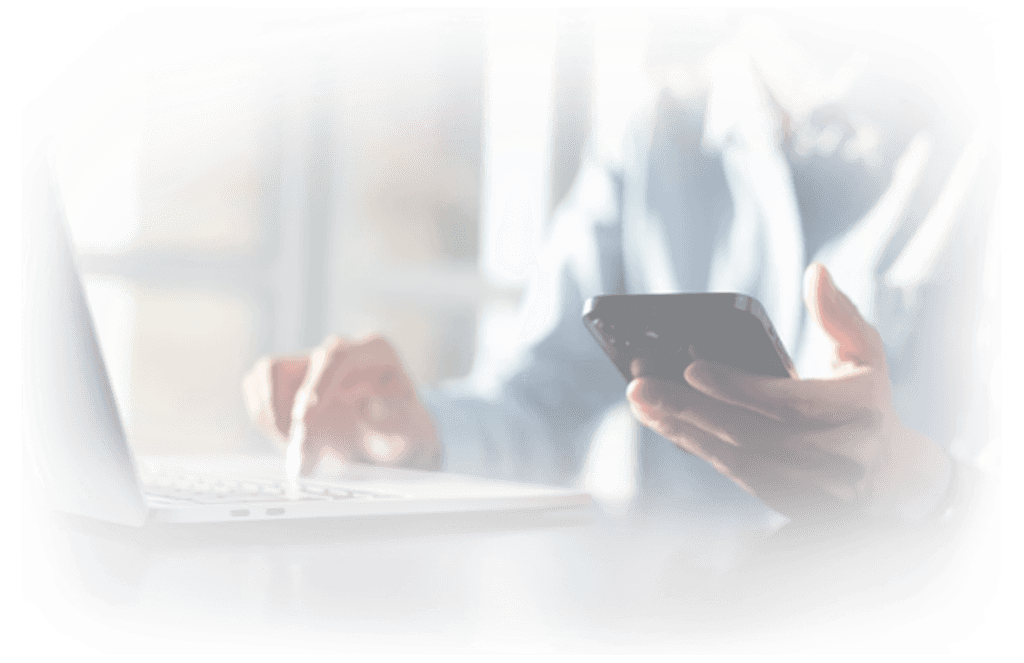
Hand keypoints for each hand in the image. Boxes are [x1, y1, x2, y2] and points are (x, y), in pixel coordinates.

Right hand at [243, 335, 441, 474]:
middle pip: (292, 362)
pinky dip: (266, 418)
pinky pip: (259, 391)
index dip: (316, 384)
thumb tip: (369, 409)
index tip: (306, 418)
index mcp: (373, 350)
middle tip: (298, 448)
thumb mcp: (414, 430)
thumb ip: (396, 420)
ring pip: (267, 374)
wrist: (398, 436)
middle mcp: (339, 351)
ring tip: (296, 448)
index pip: (336, 354)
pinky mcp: (291, 381)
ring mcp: (312, 364)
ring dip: (270, 414)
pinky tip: (291, 442)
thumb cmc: (408, 430)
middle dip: (286, 409)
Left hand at [627, 263, 950, 528]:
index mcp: (847, 412)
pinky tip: (661, 423)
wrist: (885, 482)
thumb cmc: (867, 403)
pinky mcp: (775, 494)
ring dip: (677, 427)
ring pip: (727, 454)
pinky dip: (691, 445)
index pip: (784, 402)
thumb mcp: (865, 355)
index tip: (693, 368)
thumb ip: (838, 314)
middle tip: (641, 385)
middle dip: (686, 408)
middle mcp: (823, 452)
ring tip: (640, 402)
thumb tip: (816, 272)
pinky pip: (725, 469)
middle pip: (743, 431)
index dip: (736, 387)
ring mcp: (796, 480)